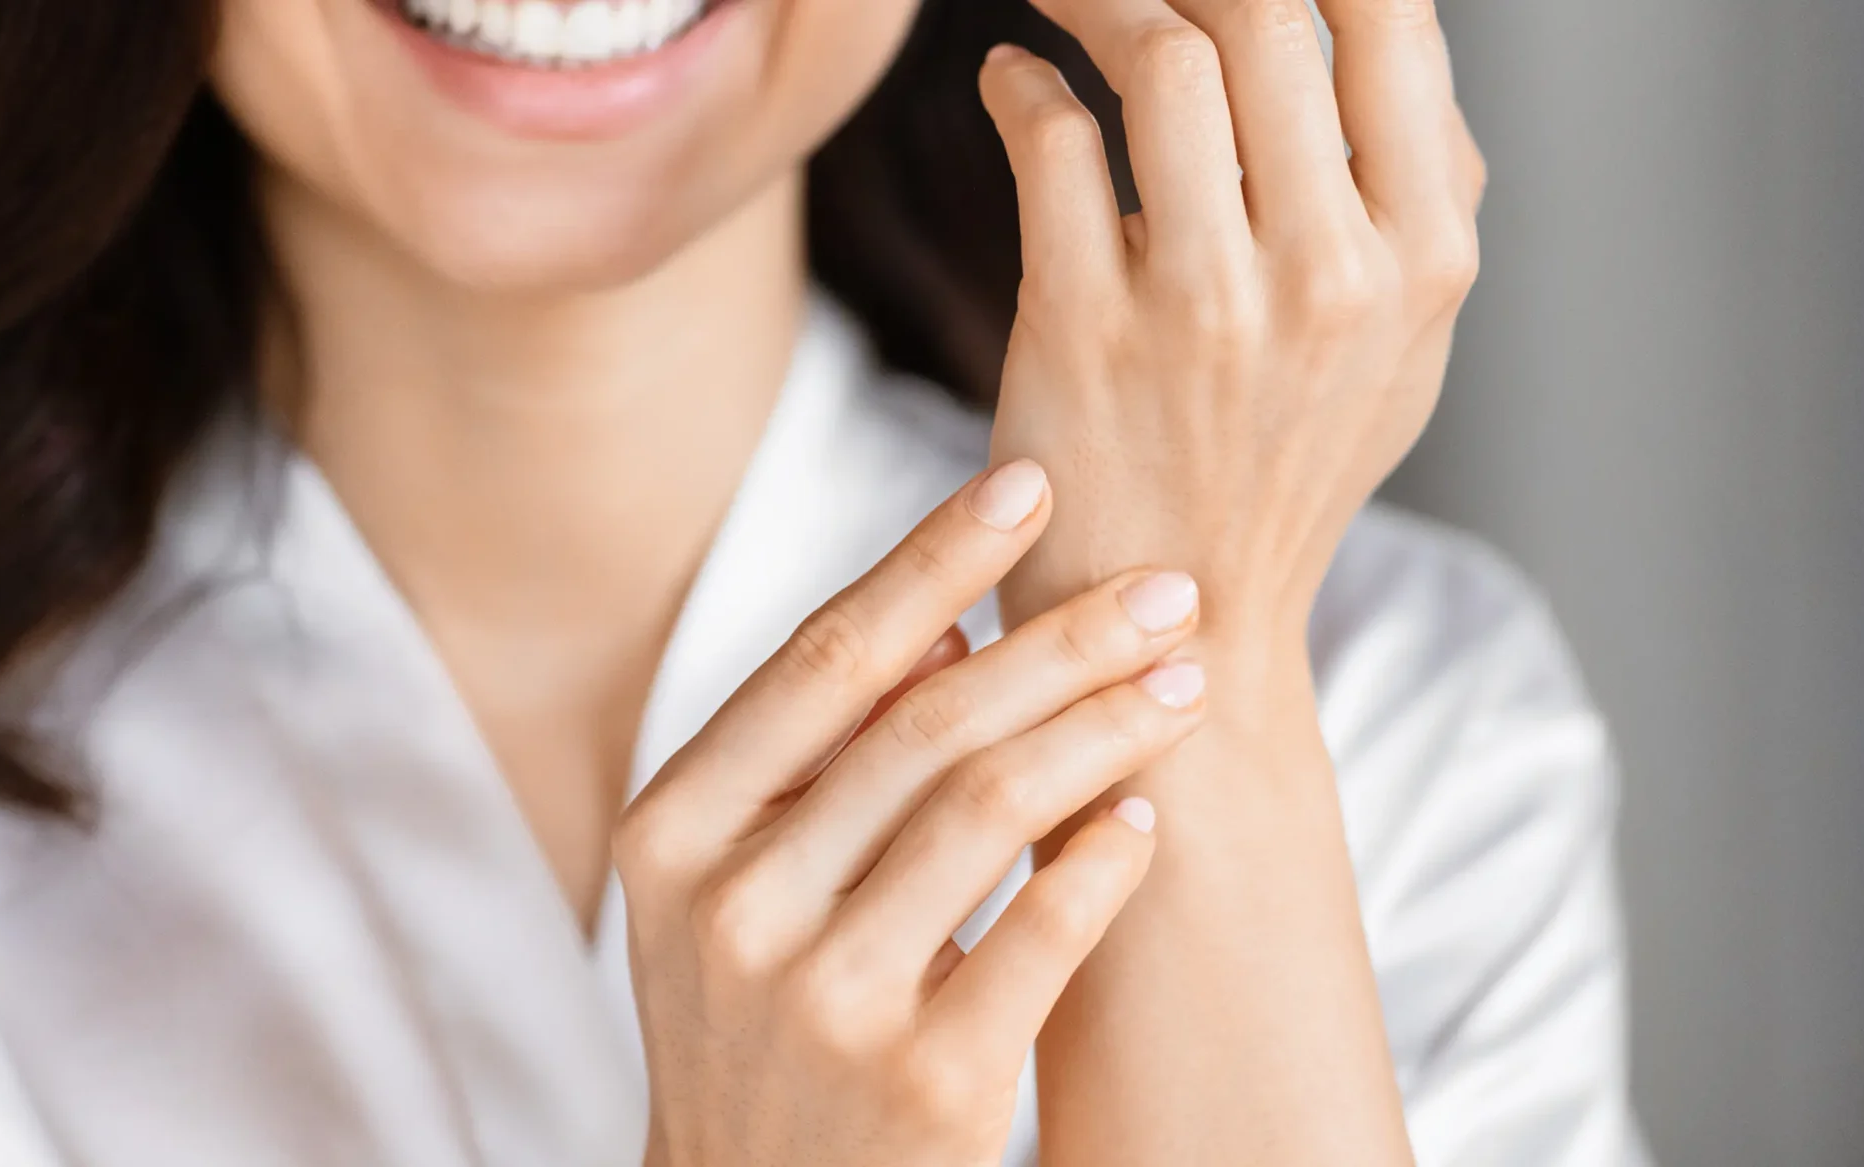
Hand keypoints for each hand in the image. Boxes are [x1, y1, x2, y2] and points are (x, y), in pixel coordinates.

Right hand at [615, 462, 1210, 1165]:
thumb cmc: (757, 1033)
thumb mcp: (728, 894)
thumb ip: (809, 763)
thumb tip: (936, 623)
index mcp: (674, 837)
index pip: (823, 661)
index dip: (935, 560)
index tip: (1028, 482)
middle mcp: (734, 911)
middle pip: (927, 721)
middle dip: (1064, 637)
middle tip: (1169, 587)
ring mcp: (825, 1002)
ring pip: (992, 808)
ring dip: (1109, 727)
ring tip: (1188, 683)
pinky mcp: (926, 1085)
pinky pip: (1045, 936)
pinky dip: (1108, 861)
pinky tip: (1148, 815)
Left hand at [979, 0, 1484, 652]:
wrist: (1187, 624)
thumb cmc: (1287, 465)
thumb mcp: (1405, 346)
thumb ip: (1419, 195)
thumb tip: (1387, 32)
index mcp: (1421, 258)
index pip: (1392, 23)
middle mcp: (1329, 275)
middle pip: (1267, 17)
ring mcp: (1205, 305)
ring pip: (1162, 60)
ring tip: (1064, 1)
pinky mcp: (1083, 328)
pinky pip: (1051, 140)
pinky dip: (1020, 82)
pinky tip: (1013, 78)